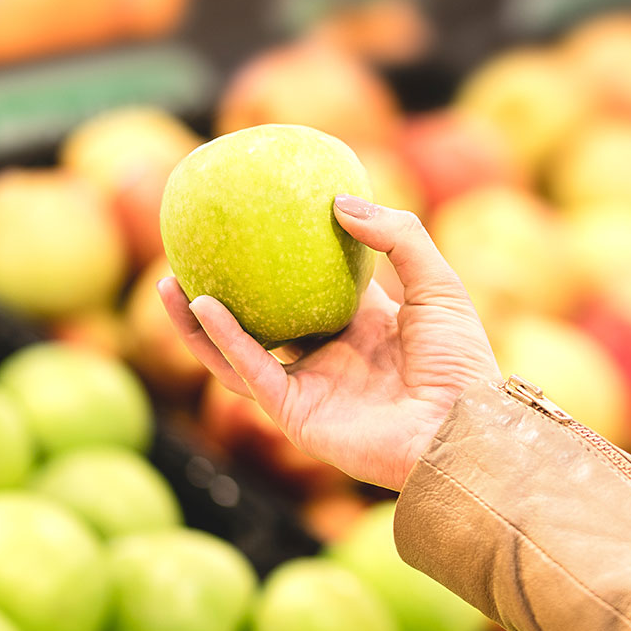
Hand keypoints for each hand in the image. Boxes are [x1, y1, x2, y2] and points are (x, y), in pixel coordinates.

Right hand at [157, 195, 500, 490]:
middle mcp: (332, 355)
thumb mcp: (437, 285)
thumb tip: (339, 202)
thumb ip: (398, 238)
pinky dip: (222, 341)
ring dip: (201, 322)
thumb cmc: (460, 360)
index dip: (287, 258)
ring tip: (170, 281)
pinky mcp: (297, 414)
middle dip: (230, 291)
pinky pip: (249, 372)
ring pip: (240, 351)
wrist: (461, 428)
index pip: (316, 286)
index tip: (261, 221)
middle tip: (199, 252)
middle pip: (267, 319)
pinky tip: (200, 307)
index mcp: (366, 325)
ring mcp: (311, 386)